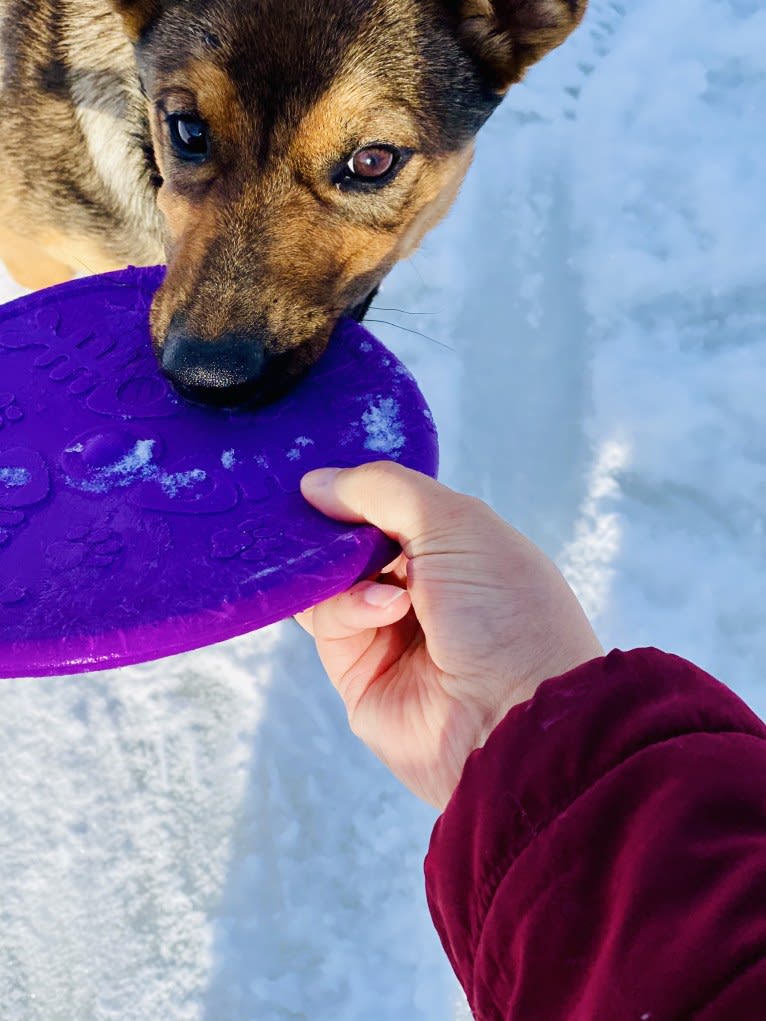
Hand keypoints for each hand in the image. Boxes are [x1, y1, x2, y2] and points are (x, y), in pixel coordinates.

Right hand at [297, 462, 602, 809]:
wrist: (516, 716)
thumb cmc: (504, 607)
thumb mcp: (455, 523)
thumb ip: (383, 491)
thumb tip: (315, 483)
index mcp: (458, 549)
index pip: (391, 508)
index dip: (357, 491)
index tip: (320, 478)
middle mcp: (423, 589)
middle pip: (352, 544)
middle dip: (334, 528)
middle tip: (313, 513)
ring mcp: (389, 633)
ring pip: (330, 581)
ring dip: (343, 570)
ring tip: (381, 580)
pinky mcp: (359, 674)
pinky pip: (328, 623)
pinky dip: (348, 608)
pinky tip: (386, 611)